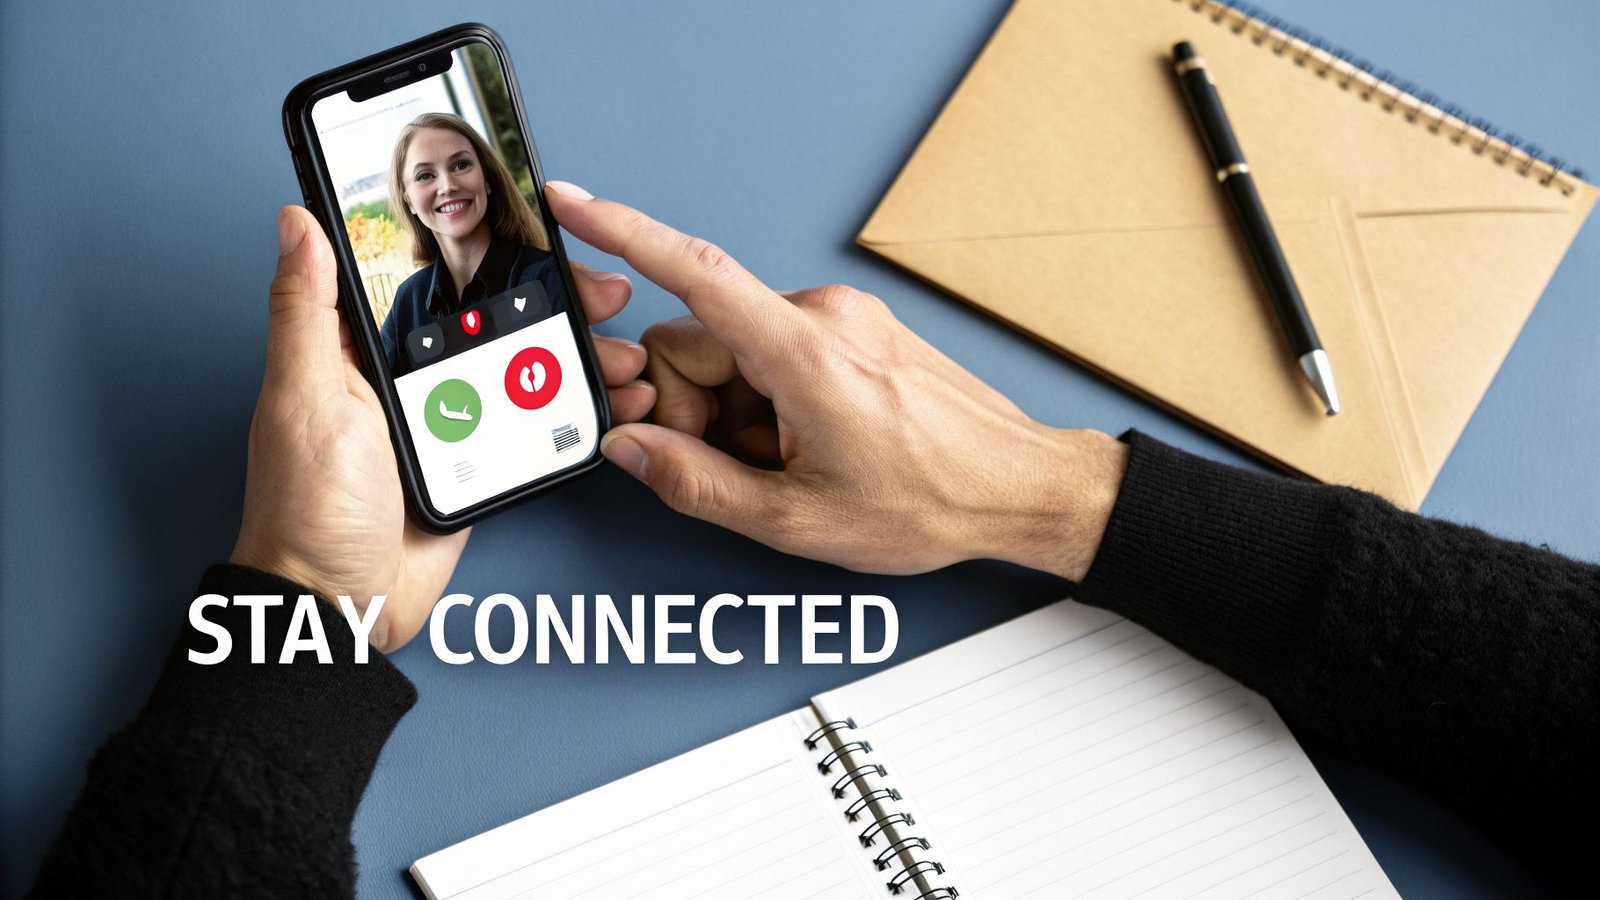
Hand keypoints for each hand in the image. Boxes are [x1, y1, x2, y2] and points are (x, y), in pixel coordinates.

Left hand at [230, 206, 654, 650]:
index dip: (493, 254)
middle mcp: (409, 379)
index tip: (547, 236)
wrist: (339, 606)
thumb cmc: (306, 507)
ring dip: (581, 360)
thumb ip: (306, 310)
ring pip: (526, 373)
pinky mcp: (478, 464)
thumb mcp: (305, 396)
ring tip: (626, 359)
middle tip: (607, 298)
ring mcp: (450, 422)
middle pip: (497, 322)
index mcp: (363, 351)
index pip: (436, 282)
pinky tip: (613, 405)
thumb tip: (299, 225)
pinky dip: (575, 415)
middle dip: (559, 307)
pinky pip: (533, 428)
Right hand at [543, 183, 1126, 579]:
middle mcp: (823, 317)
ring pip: (738, 352)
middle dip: (691, 407)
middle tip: (726, 468)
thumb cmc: (932, 502)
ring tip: (783, 468)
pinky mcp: (856, 332)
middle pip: (702, 340)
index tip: (573, 204)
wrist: (1021, 488)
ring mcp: (844, 321)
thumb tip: (633, 451)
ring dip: (734, 413)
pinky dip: (767, 403)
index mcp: (804, 353)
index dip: (621, 231)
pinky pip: (778, 354)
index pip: (694, 272)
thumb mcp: (797, 519)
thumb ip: (697, 484)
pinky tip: (800, 448)